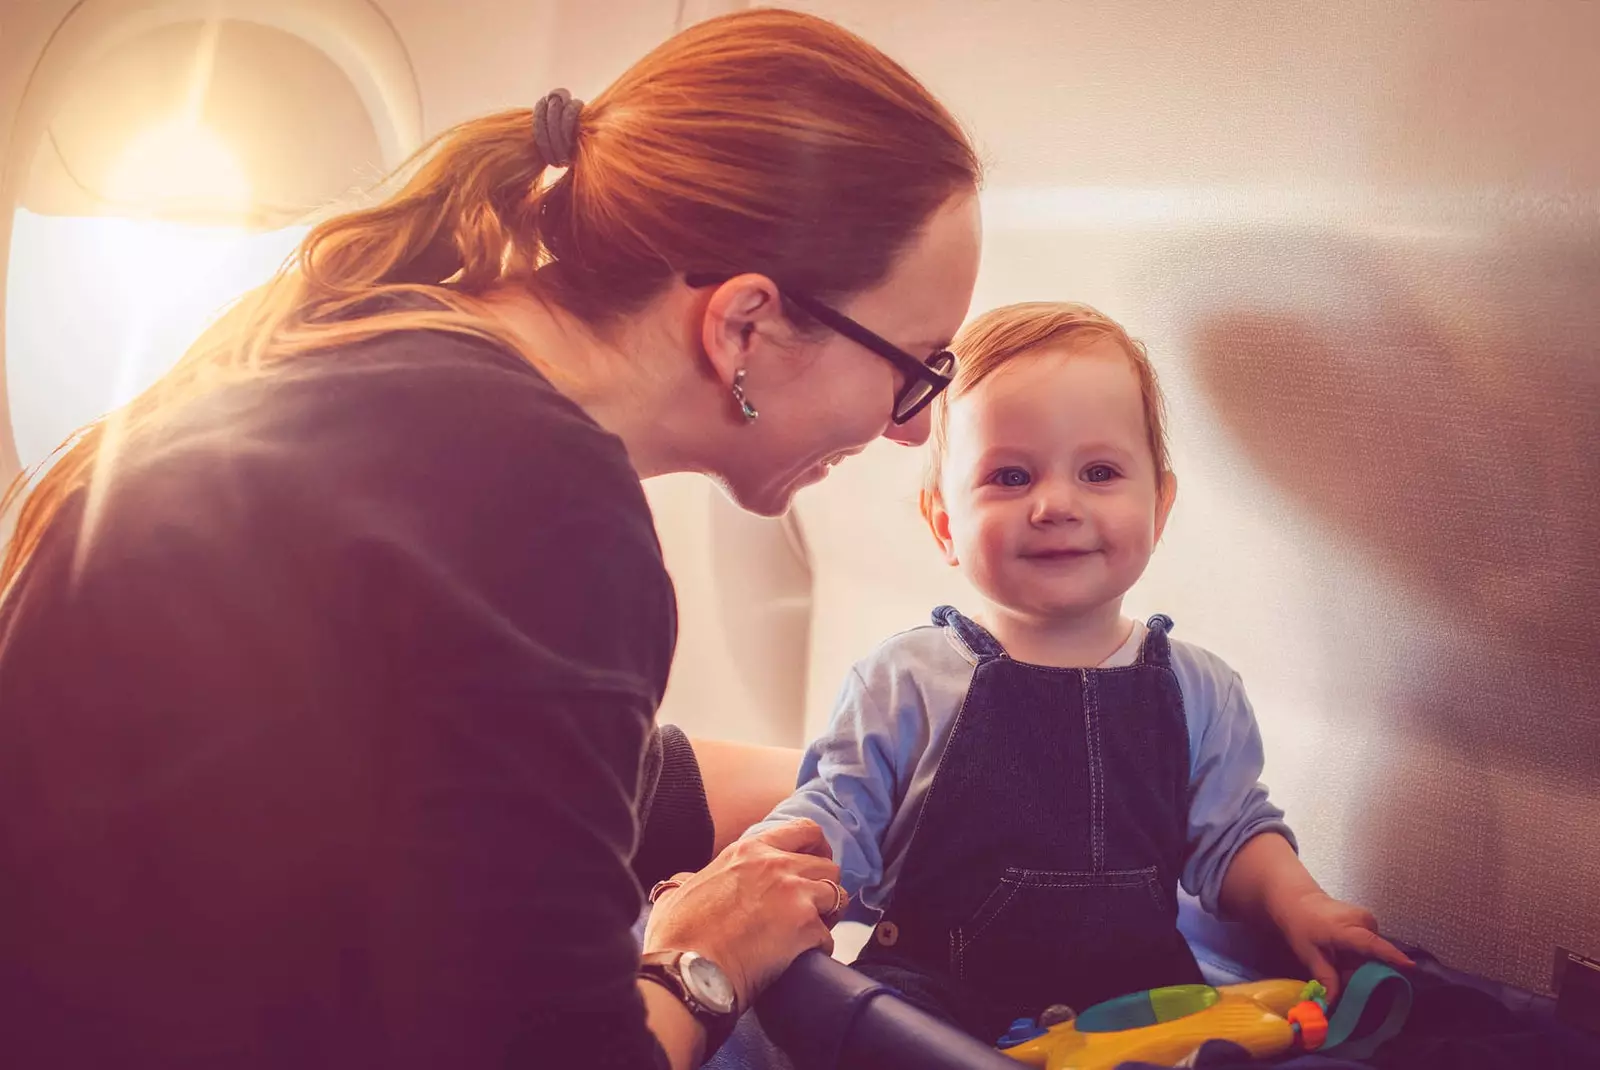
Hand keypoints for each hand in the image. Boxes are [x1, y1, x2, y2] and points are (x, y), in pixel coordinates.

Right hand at [643, 818, 846, 1010]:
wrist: (685, 970)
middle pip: (828, 864)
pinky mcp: (805, 927)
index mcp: (748, 851)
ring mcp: (794, 894)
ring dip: (828, 915)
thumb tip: (681, 882)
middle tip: (813, 907)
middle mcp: (776, 865)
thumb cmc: (677, 936)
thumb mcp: (677, 894)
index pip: (803, 830)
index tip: (814, 863)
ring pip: (838, 895)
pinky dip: (820, 948)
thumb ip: (686, 881)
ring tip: (811, 932)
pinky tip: (804, 959)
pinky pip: (829, 936)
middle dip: (824, 886)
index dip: (816, 847)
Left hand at [1271, 891, 1414, 1001]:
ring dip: (1358, 962)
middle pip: (1374, 956)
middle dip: (1360, 971)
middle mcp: (1363, 921)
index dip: (1391, 956)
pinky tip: (1341, 951)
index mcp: (1345, 928)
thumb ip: (1325, 977)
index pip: (1372, 944)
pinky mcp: (1369, 920)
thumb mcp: (1308, 953)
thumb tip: (1333, 1002)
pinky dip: (1358, 953)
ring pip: (1372, 952)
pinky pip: (1370, 944)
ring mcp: (1368, 919)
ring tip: (1336, 958)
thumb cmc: (1300, 924)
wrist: (1299, 899)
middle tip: (1338, 972)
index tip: (1410, 967)